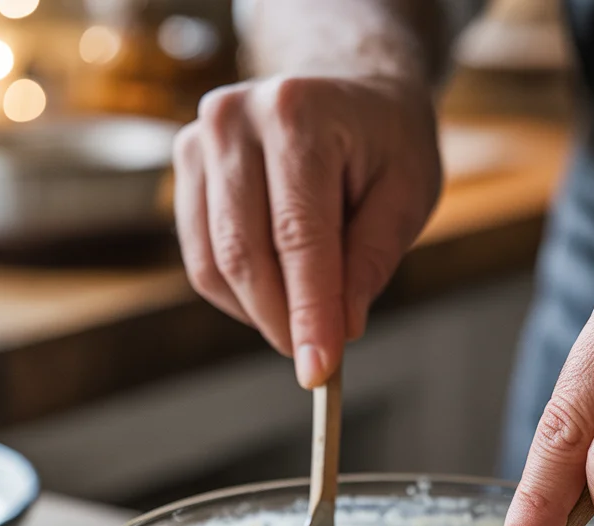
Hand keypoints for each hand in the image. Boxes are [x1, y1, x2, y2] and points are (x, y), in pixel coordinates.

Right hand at [174, 74, 440, 387]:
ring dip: (260, 312)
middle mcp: (234, 120)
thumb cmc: (384, 139)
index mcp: (297, 115)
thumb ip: (373, 259)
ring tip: (307, 318)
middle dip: (282, 321)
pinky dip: (238, 295)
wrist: (346, 86)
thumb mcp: (408, 193)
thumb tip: (341, 329)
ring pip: (215, 264)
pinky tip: (279, 292)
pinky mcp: (185, 168)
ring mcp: (199, 141)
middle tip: (317, 360)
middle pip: (245, 254)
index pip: (298, 238)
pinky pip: (202, 258)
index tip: (319, 370)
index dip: (309, 313)